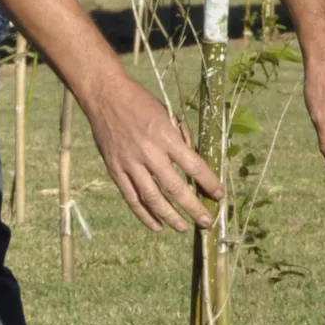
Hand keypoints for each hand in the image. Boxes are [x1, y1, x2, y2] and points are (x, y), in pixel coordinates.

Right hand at [84, 79, 220, 230]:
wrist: (106, 96)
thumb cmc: (142, 102)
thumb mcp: (168, 114)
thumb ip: (180, 139)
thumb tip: (193, 163)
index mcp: (165, 136)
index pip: (193, 165)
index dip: (208, 182)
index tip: (219, 195)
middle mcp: (148, 152)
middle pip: (174, 187)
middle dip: (193, 207)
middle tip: (206, 222)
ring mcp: (130, 163)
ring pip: (152, 198)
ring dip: (169, 216)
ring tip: (183, 227)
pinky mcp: (114, 169)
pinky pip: (131, 197)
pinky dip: (144, 214)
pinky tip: (156, 226)